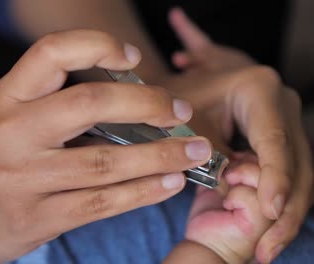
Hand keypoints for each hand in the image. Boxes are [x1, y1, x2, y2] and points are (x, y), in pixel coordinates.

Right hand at [0, 30, 213, 262]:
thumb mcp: (0, 117)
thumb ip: (49, 103)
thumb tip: (125, 98)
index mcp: (2, 98)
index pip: (52, 52)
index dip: (99, 46)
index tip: (132, 57)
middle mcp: (10, 133)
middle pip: (91, 104)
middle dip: (147, 103)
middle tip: (179, 109)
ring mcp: (23, 179)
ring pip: (106, 162)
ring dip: (160, 155)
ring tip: (192, 150)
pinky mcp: (36, 219)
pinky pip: (101, 203)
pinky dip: (142, 192)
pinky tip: (167, 183)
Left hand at [167, 8, 312, 262]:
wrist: (183, 94)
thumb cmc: (177, 107)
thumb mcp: (185, 124)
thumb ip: (205, 153)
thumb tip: (226, 185)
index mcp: (259, 88)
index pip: (273, 140)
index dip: (274, 178)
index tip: (269, 209)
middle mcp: (282, 103)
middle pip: (298, 161)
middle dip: (287, 207)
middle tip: (268, 246)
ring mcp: (287, 121)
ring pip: (300, 172)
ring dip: (287, 212)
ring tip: (267, 248)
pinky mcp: (283, 138)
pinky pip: (291, 173)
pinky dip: (281, 202)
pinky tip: (269, 231)